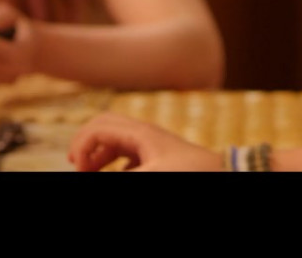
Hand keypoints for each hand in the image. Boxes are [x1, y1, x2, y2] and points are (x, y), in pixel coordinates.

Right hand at [68, 112, 223, 171]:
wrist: (225, 171)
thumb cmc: (189, 171)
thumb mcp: (149, 175)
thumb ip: (116, 175)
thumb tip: (89, 172)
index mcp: (139, 132)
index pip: (97, 127)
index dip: (81, 146)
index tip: (80, 169)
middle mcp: (145, 134)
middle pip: (105, 126)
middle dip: (86, 143)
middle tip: (77, 164)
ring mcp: (154, 144)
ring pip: (118, 141)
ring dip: (101, 155)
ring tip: (91, 172)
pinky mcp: (163, 156)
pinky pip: (132, 154)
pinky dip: (118, 164)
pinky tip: (120, 174)